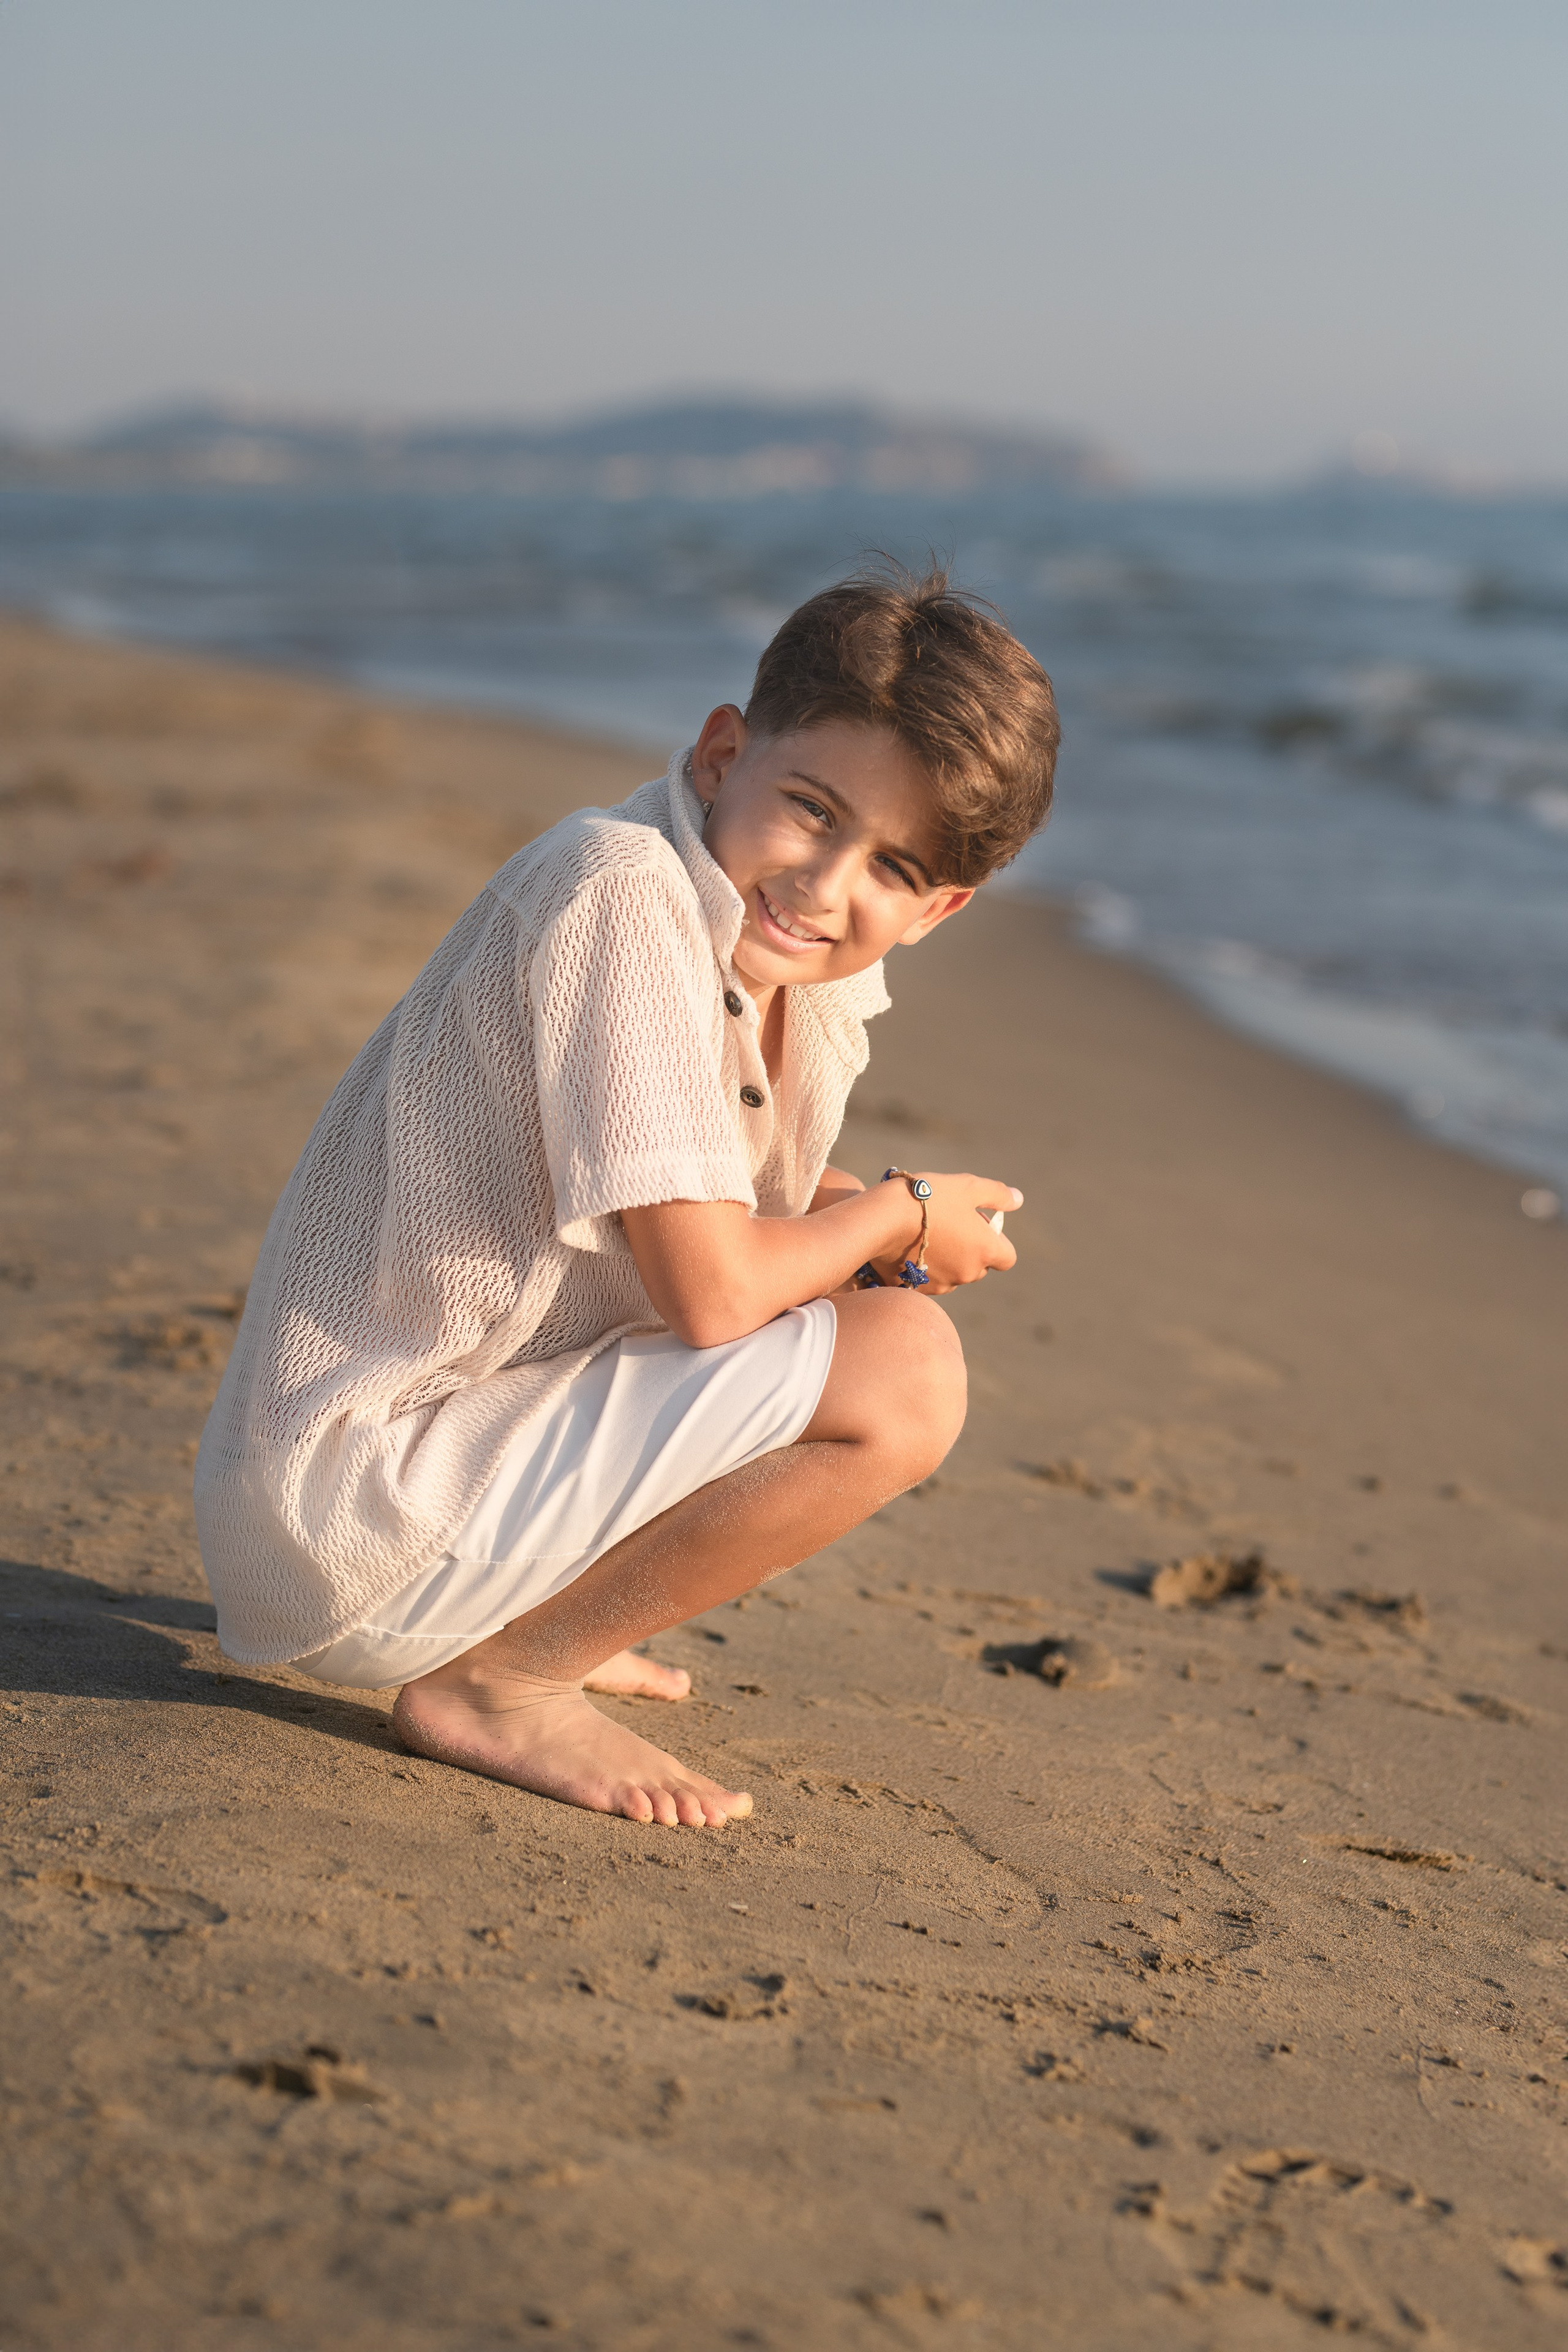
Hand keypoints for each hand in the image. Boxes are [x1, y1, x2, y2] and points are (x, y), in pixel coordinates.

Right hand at [870, 1171, 1021, 1293]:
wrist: (883, 1219)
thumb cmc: (929, 1198)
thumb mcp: (968, 1186)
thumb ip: (997, 1195)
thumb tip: (1018, 1199)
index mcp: (985, 1250)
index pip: (1007, 1257)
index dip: (997, 1242)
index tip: (978, 1225)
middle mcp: (968, 1273)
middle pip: (979, 1267)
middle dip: (970, 1250)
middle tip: (948, 1224)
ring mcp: (941, 1285)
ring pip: (952, 1274)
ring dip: (946, 1260)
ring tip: (924, 1234)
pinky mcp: (916, 1289)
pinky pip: (926, 1280)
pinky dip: (922, 1268)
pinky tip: (907, 1247)